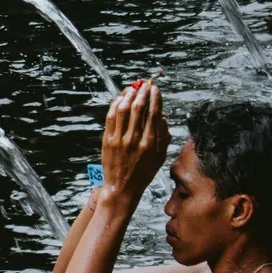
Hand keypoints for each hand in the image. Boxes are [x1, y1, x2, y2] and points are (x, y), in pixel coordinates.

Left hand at [101, 81, 168, 203]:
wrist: (122, 188)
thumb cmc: (143, 172)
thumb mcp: (160, 157)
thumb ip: (163, 136)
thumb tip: (162, 116)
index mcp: (151, 143)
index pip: (154, 113)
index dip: (155, 98)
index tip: (155, 88)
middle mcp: (135, 139)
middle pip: (138, 108)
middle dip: (143, 92)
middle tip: (145, 84)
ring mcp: (120, 139)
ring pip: (123, 109)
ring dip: (128, 95)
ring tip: (133, 87)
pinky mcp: (107, 140)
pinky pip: (111, 117)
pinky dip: (115, 104)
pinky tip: (120, 98)